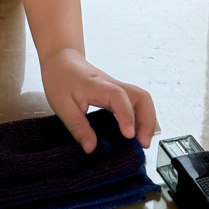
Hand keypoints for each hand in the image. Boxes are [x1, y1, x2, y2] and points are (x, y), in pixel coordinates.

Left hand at [40, 47, 156, 151]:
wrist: (61, 60)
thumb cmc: (60, 79)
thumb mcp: (62, 106)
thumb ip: (78, 127)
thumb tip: (91, 148)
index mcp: (98, 86)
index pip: (120, 97)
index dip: (127, 116)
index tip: (129, 135)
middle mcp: (113, 85)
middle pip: (141, 97)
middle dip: (147, 121)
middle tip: (143, 143)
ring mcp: (117, 88)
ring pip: (142, 100)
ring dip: (147, 120)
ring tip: (142, 141)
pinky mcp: (117, 93)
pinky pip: (135, 104)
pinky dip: (140, 118)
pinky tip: (135, 133)